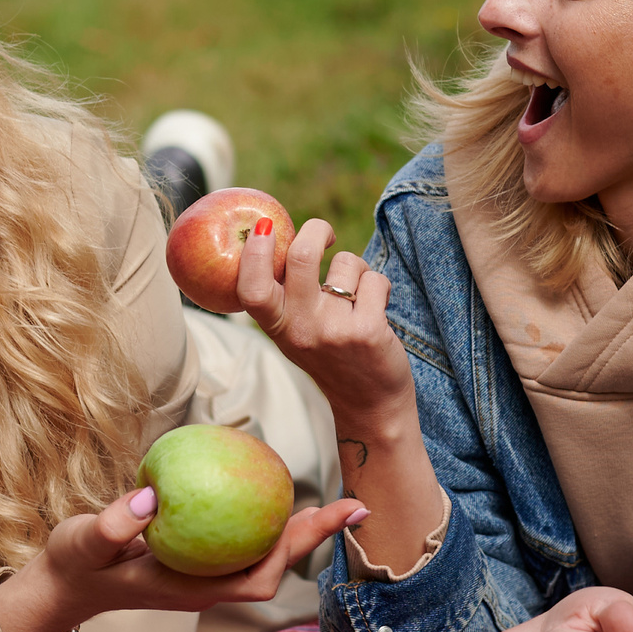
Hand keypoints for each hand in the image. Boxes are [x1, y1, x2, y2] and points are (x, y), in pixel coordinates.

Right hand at [0, 481, 366, 631]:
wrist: (61, 584)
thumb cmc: (74, 565)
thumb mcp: (85, 542)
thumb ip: (113, 524)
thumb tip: (151, 496)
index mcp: (193, 589)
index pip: (262, 576)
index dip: (300, 548)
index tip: (333, 518)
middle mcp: (205, 585)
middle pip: (274, 565)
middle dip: (314, 538)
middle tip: (350, 503)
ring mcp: (200, 574)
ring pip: (259, 555)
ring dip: (291, 529)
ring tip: (319, 498)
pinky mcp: (191, 560)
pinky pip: (236, 539)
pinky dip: (257, 517)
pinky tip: (260, 487)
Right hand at [234, 217, 413, 426]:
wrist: (370, 405)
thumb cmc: (332, 356)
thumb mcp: (296, 332)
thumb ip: (286, 295)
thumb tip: (277, 235)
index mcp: (277, 327)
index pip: (252, 287)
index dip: (254, 251)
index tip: (263, 226)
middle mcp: (301, 328)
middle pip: (302, 255)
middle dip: (318, 230)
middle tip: (325, 235)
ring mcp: (334, 329)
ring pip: (347, 263)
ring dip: (357, 271)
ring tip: (357, 300)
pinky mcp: (368, 331)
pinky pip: (375, 280)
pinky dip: (380, 288)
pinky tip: (377, 310)